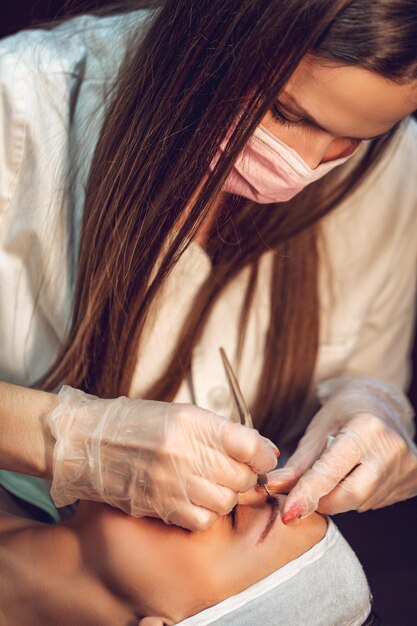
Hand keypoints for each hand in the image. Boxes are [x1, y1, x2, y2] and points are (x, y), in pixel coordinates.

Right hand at [46, 386, 277, 530]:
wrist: (88, 442)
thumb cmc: (136, 424)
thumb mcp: (180, 414)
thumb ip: (221, 432)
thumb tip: (264, 451)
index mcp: (192, 422)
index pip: (249, 445)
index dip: (264, 455)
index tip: (263, 458)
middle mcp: (184, 451)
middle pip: (241, 477)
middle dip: (246, 477)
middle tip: (235, 472)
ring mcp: (171, 481)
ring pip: (225, 501)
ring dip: (227, 496)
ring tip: (212, 484)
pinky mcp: (160, 505)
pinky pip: (203, 520)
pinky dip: (207, 514)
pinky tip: (196, 500)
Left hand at [266, 377, 416, 522]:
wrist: (383, 403)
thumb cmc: (344, 413)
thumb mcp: (318, 431)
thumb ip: (297, 464)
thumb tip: (272, 487)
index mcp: (366, 428)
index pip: (332, 472)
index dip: (307, 495)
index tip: (288, 513)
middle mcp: (392, 448)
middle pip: (350, 495)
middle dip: (323, 500)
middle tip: (309, 490)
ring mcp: (408, 465)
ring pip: (362, 502)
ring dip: (341, 497)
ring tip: (338, 472)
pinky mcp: (415, 480)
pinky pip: (377, 501)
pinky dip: (359, 495)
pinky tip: (358, 474)